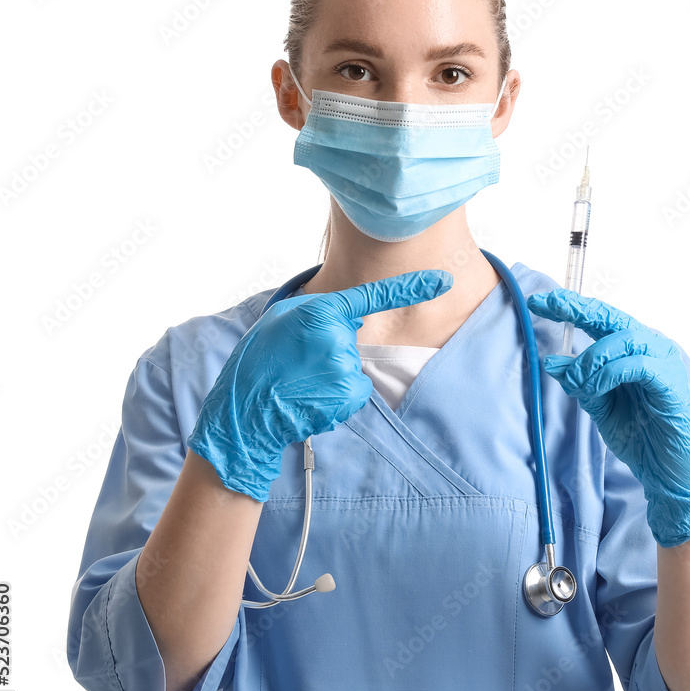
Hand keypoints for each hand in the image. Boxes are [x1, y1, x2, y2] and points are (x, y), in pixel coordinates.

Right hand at [188, 270, 452, 500]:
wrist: (245, 410)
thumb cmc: (259, 361)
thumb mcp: (282, 319)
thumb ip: (319, 312)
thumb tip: (348, 317)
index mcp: (320, 311)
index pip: (374, 296)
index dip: (413, 288)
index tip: (444, 280)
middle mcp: (337, 336)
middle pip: (352, 341)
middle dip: (333, 351)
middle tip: (298, 363)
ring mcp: (344, 367)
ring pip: (353, 368)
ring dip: (332, 377)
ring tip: (300, 382)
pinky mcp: (348, 395)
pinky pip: (355, 391)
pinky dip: (337, 397)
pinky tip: (311, 397)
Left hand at [527, 290, 689, 546]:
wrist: (669, 475)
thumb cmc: (640, 437)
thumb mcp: (599, 406)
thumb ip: (580, 382)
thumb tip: (551, 361)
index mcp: (633, 351)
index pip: (600, 320)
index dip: (570, 307)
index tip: (538, 301)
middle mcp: (651, 349)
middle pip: (611, 317)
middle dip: (576, 309)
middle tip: (547, 305)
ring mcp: (664, 363)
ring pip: (623, 339)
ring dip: (591, 357)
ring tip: (575, 380)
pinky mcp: (672, 384)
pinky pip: (638, 365)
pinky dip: (610, 373)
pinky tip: (593, 387)